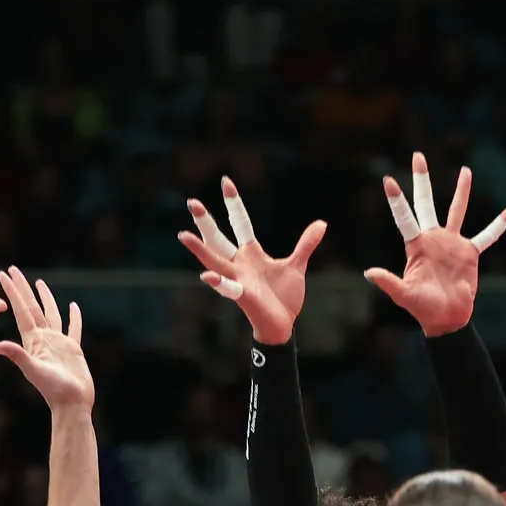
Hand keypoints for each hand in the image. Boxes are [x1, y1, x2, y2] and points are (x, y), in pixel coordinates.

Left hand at [0, 266, 93, 412]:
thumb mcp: (33, 370)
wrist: (71, 403)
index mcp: (33, 340)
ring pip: (51, 313)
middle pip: (32, 307)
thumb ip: (16, 355)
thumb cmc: (53, 389)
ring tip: (39, 283)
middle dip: (22, 288)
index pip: (21, 309)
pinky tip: (73, 307)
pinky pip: (73, 328)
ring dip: (45, 298)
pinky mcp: (73, 348)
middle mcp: (43, 338)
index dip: (12, 291)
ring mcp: (58, 342)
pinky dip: (74, 317)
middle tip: (14, 269)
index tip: (4, 274)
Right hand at [178, 177, 325, 345]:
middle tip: (192, 202)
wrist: (283, 324)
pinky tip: (206, 274)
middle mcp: (239, 264)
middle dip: (206, 222)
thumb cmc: (283, 296)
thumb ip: (305, 244)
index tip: (226, 181)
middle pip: (218, 239)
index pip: (240, 223)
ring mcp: (238, 279)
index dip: (234, 203)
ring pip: (215, 261)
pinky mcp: (242, 295)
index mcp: (251, 253)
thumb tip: (321, 223)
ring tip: (183, 235)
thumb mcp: (296, 265)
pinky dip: (218, 282)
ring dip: (200, 249)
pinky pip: (228, 288)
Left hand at [363, 152, 505, 338]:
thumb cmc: (423, 309)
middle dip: (422, 180)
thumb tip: (369, 273)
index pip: (405, 217)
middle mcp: (433, 239)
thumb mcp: (404, 295)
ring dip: (462, 192)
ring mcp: (452, 244)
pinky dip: (497, 226)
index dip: (396, 200)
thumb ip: (389, 283)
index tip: (388, 180)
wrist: (447, 319)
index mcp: (416, 246)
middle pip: (427, 203)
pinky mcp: (470, 253)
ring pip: (457, 211)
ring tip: (466, 171)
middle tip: (418, 156)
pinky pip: (486, 236)